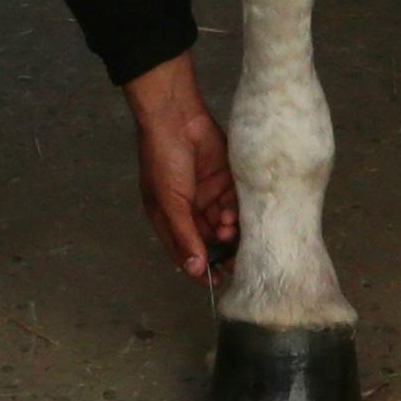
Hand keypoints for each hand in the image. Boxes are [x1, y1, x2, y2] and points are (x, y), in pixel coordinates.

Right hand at [124, 60, 240, 282]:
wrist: (178, 117)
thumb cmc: (164, 160)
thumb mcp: (169, 202)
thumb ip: (184, 235)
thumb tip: (193, 270)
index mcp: (168, 217)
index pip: (185, 250)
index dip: (200, 268)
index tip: (218, 283)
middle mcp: (189, 209)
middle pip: (210, 240)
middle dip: (220, 250)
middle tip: (233, 260)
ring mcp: (208, 195)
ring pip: (224, 225)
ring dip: (228, 231)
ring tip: (227, 227)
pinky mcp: (226, 181)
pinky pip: (235, 205)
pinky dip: (236, 213)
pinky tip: (233, 215)